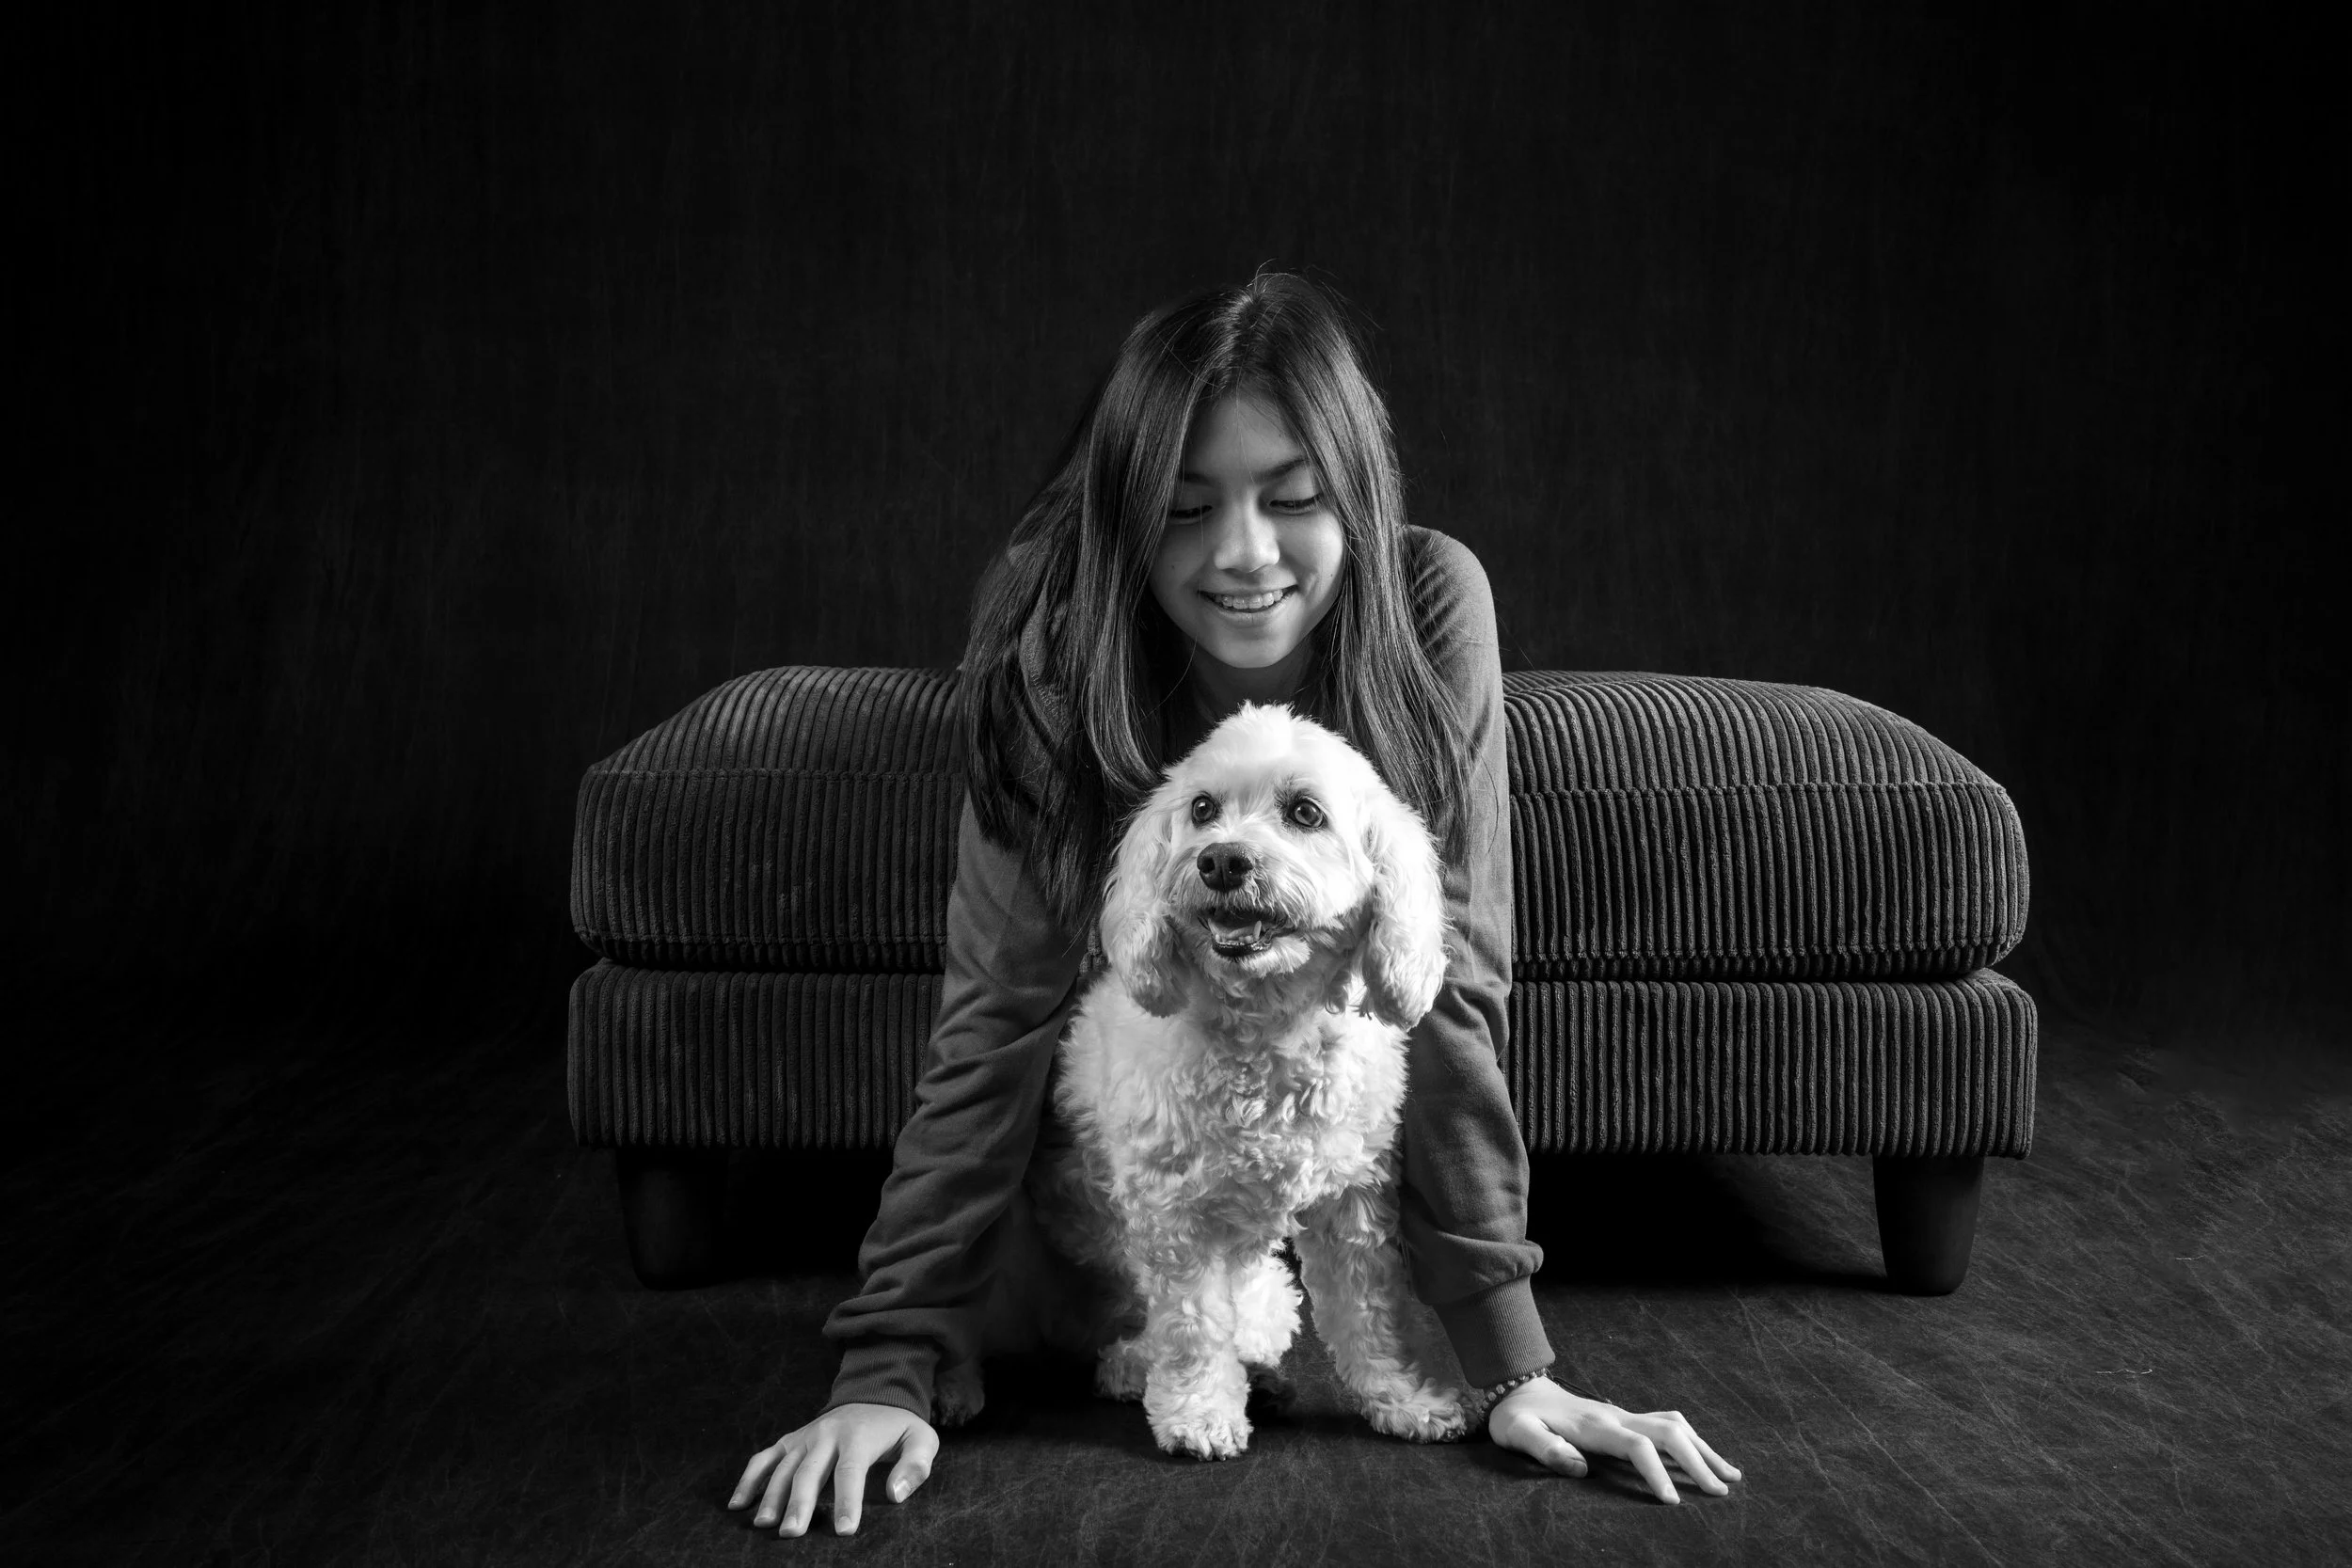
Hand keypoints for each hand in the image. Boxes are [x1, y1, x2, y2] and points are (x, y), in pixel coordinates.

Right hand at [728, 1402, 940, 1536]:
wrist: (874, 1393)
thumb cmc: (898, 1427)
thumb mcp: (921, 1439)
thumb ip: (916, 1465)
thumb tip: (896, 1494)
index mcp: (859, 1435)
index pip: (850, 1471)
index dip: (846, 1501)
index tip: (843, 1530)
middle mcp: (826, 1434)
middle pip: (809, 1471)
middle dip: (800, 1503)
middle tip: (792, 1533)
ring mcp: (804, 1436)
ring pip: (783, 1467)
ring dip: (771, 1496)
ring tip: (765, 1524)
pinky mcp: (790, 1440)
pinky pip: (765, 1458)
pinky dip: (749, 1479)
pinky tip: (738, 1503)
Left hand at [1487, 1377, 1740, 1503]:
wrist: (1517, 1387)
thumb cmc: (1516, 1417)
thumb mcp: (1518, 1433)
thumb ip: (1545, 1449)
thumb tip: (1578, 1468)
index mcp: (1594, 1424)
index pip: (1636, 1446)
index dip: (1657, 1472)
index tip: (1673, 1502)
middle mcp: (1616, 1416)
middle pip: (1669, 1433)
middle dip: (1698, 1461)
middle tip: (1720, 1493)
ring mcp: (1624, 1414)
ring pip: (1675, 1426)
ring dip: (1704, 1449)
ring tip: (1731, 1476)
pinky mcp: (1626, 1418)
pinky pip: (1668, 1426)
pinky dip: (1693, 1441)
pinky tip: (1706, 1456)